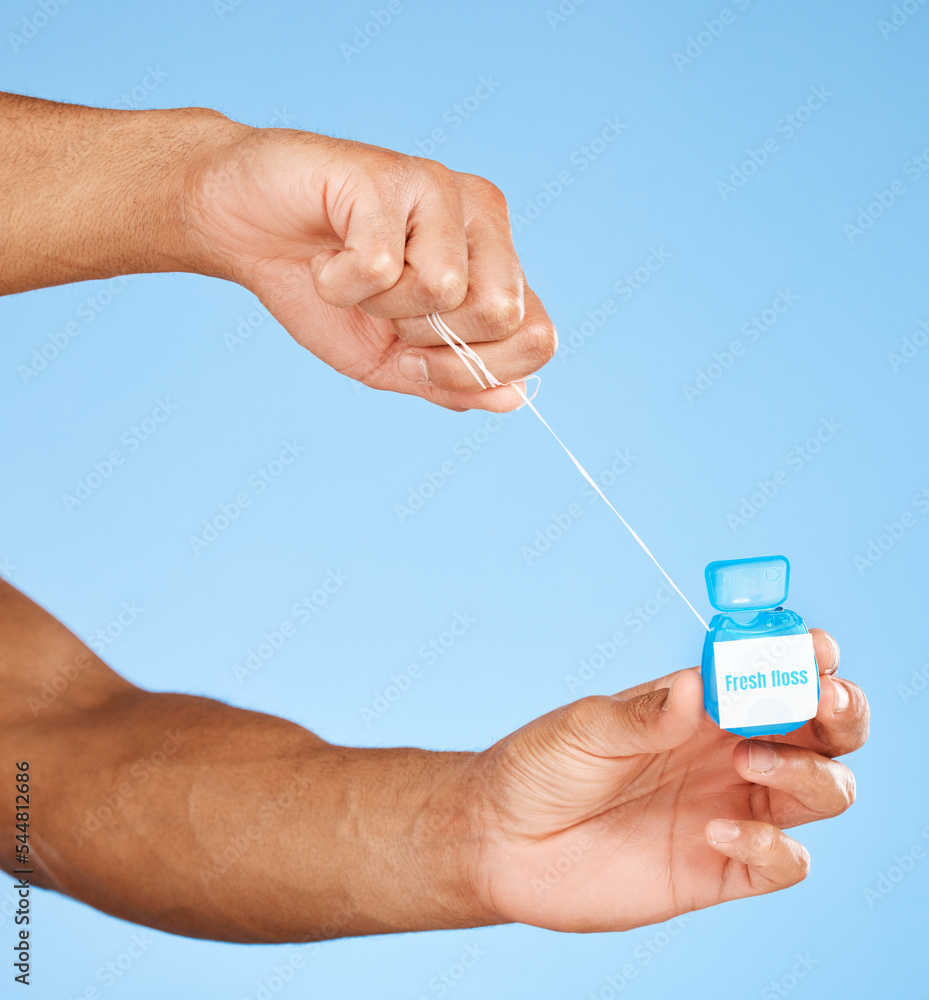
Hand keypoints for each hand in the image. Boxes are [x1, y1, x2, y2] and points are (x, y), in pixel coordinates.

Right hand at [183, 124, 556, 410]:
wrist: (245, 231)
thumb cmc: (323, 290)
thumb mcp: (390, 359)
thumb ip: (451, 382)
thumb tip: (513, 398)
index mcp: (497, 260)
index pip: (538, 335)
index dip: (477, 370)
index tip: (418, 356)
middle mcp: (482, 216)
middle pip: (501, 313)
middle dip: (427, 337)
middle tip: (383, 306)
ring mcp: (439, 188)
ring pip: (442, 289)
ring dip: (379, 305)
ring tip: (353, 271)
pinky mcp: (387, 174)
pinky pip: (380, 266)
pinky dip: (338, 284)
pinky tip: (326, 255)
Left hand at [464, 628, 866, 930]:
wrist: (502, 842)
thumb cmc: (541, 767)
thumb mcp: (585, 728)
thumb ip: (644, 715)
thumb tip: (699, 685)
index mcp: (703, 707)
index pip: (779, 675)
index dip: (809, 658)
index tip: (815, 648)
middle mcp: (730, 754)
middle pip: (826, 732)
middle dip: (841, 711)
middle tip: (820, 700)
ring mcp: (731, 811)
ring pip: (824, 791)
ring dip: (810, 773)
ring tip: (746, 763)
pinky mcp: (720, 870)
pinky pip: (786, 864)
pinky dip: (774, 848)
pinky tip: (714, 832)